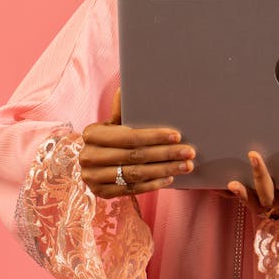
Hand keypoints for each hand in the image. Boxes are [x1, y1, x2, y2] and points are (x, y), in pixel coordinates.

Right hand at [79, 89, 195, 198]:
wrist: (91, 163)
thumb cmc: (110, 137)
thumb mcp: (112, 122)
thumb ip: (122, 108)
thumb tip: (127, 85)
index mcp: (92, 134)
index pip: (128, 136)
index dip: (154, 137)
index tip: (177, 136)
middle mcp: (89, 157)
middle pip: (135, 156)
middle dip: (165, 154)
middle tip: (189, 152)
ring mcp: (92, 177)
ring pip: (136, 174)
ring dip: (164, 170)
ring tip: (185, 166)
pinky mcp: (101, 193)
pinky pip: (132, 189)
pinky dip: (152, 184)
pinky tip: (170, 178)